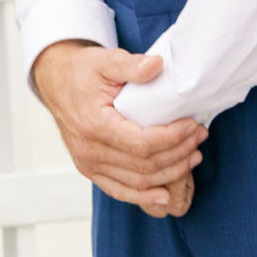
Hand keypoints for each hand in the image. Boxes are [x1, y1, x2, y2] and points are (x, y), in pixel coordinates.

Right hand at [30, 39, 206, 217]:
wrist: (56, 83)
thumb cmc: (82, 72)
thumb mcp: (106, 61)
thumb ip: (132, 65)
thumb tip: (157, 65)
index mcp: (94, 125)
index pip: (142, 143)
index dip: (173, 138)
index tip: (193, 125)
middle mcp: (89, 150)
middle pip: (144, 166)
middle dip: (178, 154)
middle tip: (199, 137)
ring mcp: (88, 164)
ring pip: (137, 182)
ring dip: (169, 173)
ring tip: (193, 157)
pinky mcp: (89, 170)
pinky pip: (119, 190)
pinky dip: (144, 196)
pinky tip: (165, 195)